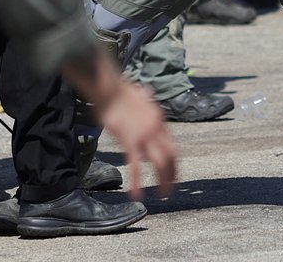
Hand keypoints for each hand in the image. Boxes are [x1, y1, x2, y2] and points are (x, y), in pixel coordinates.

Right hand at [64, 51, 176, 199]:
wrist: (108, 87)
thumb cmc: (118, 89)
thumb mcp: (138, 93)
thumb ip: (145, 97)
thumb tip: (146, 93)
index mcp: (159, 119)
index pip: (172, 145)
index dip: (174, 162)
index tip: (172, 173)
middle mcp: (156, 128)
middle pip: (171, 157)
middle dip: (172, 175)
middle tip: (170, 189)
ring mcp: (144, 135)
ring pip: (159, 163)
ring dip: (163, 181)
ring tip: (162, 195)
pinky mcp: (129, 140)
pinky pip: (135, 166)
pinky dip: (137, 182)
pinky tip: (136, 194)